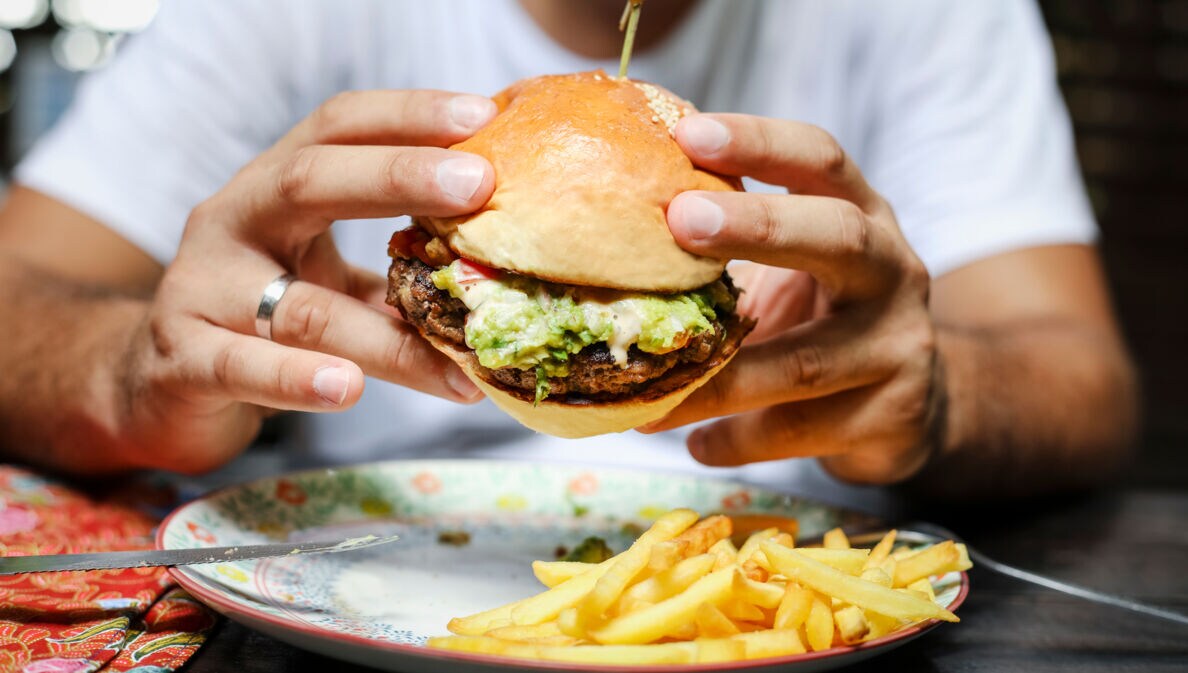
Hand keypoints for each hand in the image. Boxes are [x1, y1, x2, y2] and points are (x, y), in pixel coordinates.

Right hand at [120, 90, 495, 471]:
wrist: (153, 382)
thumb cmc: (258, 317)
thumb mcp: (326, 278)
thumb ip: (394, 271)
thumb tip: (504, 271)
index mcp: (275, 189)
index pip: (339, 128)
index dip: (408, 115)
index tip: (483, 116)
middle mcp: (233, 221)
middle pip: (312, 181)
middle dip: (399, 175)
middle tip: (480, 183)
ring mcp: (202, 289)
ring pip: (301, 305)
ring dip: (388, 336)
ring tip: (456, 352)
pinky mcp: (182, 359)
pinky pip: (241, 367)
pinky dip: (296, 380)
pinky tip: (346, 390)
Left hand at [646, 114, 939, 484]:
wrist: (913, 407)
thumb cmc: (819, 321)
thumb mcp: (788, 271)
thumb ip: (724, 250)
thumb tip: (598, 233)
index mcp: (860, 215)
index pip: (819, 159)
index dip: (760, 142)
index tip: (689, 134)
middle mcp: (892, 271)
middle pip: (839, 237)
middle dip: (758, 226)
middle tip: (680, 219)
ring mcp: (898, 347)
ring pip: (804, 363)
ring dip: (718, 377)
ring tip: (644, 391)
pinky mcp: (892, 418)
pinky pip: (800, 432)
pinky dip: (738, 439)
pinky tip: (695, 443)